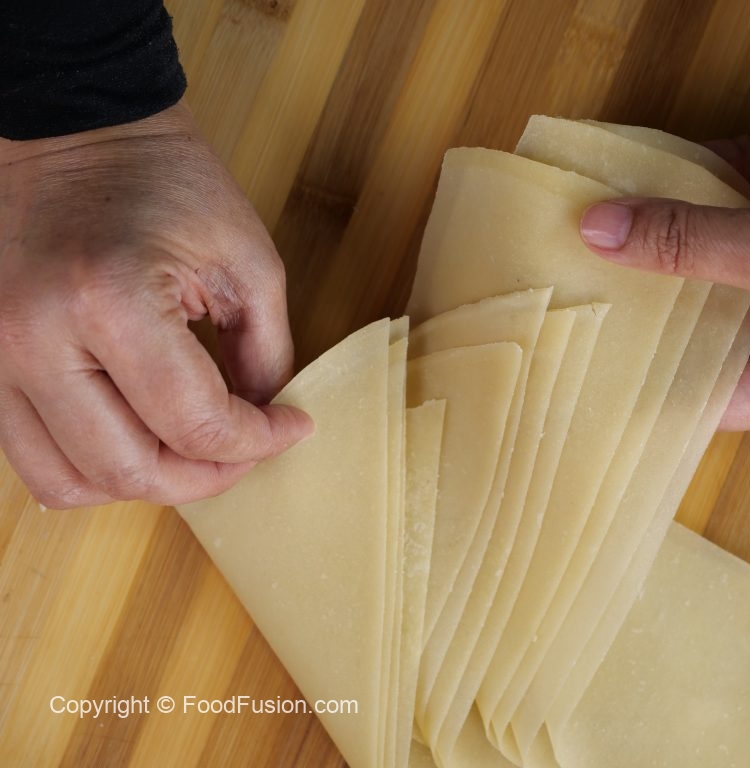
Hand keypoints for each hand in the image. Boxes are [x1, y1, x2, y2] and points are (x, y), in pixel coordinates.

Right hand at [0, 103, 312, 507]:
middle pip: (131, 470)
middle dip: (207, 475)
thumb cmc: (166, 182)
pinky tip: (140, 437)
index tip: (291, 427)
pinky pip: (35, 459)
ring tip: (193, 449)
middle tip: (248, 449)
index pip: (195, 424)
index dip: (259, 442)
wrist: (74, 136)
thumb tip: (266, 422)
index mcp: (109, 300)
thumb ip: (266, 353)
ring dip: (147, 480)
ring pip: (73, 481)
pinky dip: (95, 467)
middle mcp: (34, 339)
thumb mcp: (247, 259)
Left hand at [580, 43, 749, 429]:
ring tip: (557, 250)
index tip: (576, 375)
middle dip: (627, 309)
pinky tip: (595, 192)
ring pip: (674, 252)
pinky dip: (646, 187)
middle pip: (680, 321)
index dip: (644, 385)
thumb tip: (599, 234)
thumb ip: (692, 247)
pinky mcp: (749, 186)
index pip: (706, 394)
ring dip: (628, 245)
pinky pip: (683, 192)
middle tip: (553, 306)